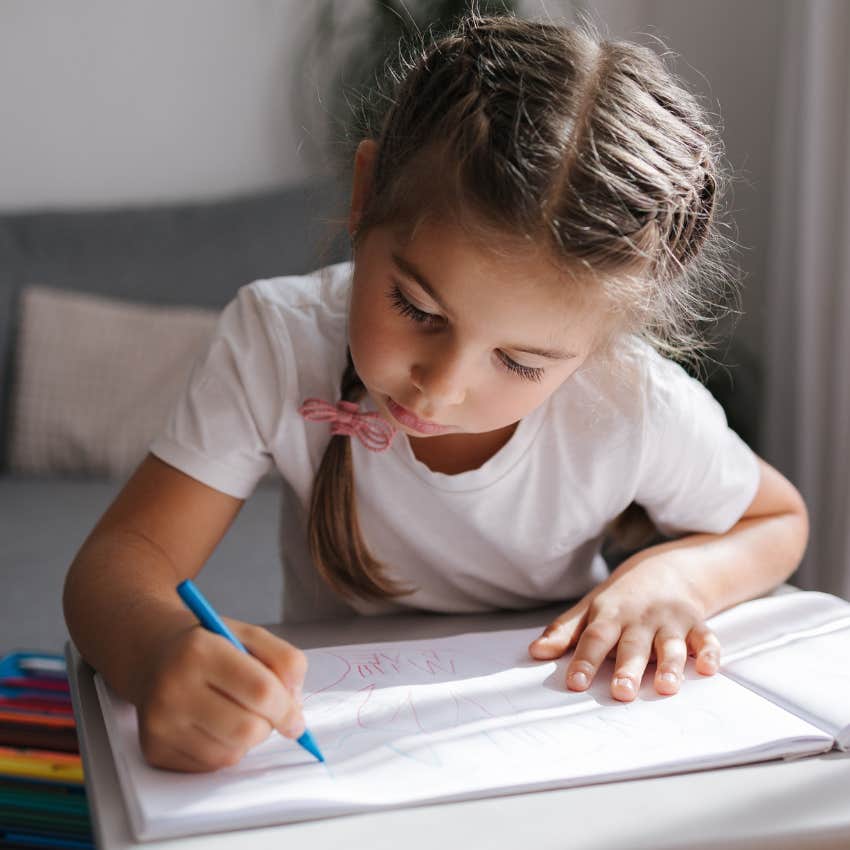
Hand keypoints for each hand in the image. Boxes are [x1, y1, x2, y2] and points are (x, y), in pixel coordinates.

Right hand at [136, 620, 306, 771]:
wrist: (155, 655)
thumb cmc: (209, 646)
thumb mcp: (250, 636)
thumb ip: (285, 660)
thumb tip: (295, 705)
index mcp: (200, 650)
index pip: (260, 691)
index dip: (287, 709)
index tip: (296, 718)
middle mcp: (173, 688)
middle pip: (247, 729)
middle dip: (269, 726)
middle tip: (269, 714)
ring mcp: (160, 722)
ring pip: (231, 753)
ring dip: (247, 739)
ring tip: (236, 712)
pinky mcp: (155, 749)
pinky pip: (210, 765)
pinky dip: (225, 750)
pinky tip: (215, 725)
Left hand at [528, 554, 720, 700]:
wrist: (668, 568)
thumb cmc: (622, 597)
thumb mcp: (590, 608)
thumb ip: (564, 631)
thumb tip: (535, 652)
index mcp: (610, 615)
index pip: (594, 638)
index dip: (584, 659)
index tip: (575, 682)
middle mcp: (640, 618)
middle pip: (633, 645)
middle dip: (627, 668)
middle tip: (621, 692)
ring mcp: (670, 621)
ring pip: (671, 645)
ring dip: (670, 666)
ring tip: (666, 687)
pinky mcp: (696, 624)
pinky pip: (706, 639)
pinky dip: (710, 652)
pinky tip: (709, 668)